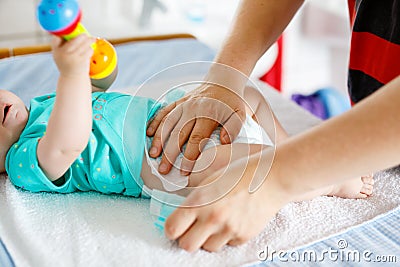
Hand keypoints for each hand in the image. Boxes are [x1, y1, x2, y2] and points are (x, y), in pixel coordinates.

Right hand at [51, 35, 94, 76]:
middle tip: (86, 35)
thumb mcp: (58, 54)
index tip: (70, 31)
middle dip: (83, 35)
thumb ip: (59, 43)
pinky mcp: (82, 61)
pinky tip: (89, 50)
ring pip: (84, 43)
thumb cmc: (67, 64)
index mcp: (57, 51)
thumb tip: (67, 29)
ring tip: (91, 40)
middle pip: (76, 39)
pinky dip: (91, 49)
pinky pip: (89, 50)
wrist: (72, 78)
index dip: (63, 32)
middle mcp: (64, 53)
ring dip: (89, 41)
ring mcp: (73, 57)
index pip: (56, 38)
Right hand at [146, 83, 246, 174]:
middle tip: (163, 170)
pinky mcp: (178, 102)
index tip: (184, 172)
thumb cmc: (231, 103)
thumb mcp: (239, 114)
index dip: (188, 157)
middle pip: (178, 134)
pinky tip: (148, 134)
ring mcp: (183, 105)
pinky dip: (155, 122)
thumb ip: (233, 128)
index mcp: (208, 114)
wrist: (223, 81)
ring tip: (152, 155)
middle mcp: (193, 109)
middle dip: (169, 154)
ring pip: (167, 123)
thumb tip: (223, 141)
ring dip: (158, 140)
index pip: (196, 139)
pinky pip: (163, 112)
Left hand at [164, 149, 290, 251]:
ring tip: (216, 223)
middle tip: (193, 229)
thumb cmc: (240, 173)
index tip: (176, 226)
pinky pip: (227, 245)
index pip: (172, 229)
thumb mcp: (210, 180)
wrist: (271, 177)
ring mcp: (229, 229)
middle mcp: (212, 218)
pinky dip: (227, 237)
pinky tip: (233, 221)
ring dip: (208, 239)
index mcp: (199, 201)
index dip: (172, 228)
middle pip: (186, 246)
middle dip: (187, 238)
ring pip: (207, 248)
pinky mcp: (243, 236)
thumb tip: (182, 216)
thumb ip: (195, 200)